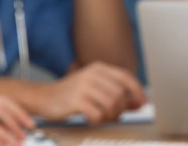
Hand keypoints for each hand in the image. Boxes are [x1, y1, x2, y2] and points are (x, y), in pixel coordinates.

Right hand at [29, 62, 147, 123]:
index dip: (138, 91)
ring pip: (111, 104)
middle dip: (121, 109)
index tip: (144, 102)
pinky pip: (98, 114)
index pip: (126, 77)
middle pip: (120, 94)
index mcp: (99, 69)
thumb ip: (116, 94)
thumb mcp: (95, 89)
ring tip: (102, 117)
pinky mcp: (76, 100)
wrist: (43, 97)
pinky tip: (91, 119)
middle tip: (114, 116)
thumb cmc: (71, 95)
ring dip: (110, 116)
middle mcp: (92, 75)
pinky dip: (98, 120)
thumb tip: (139, 103)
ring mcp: (83, 86)